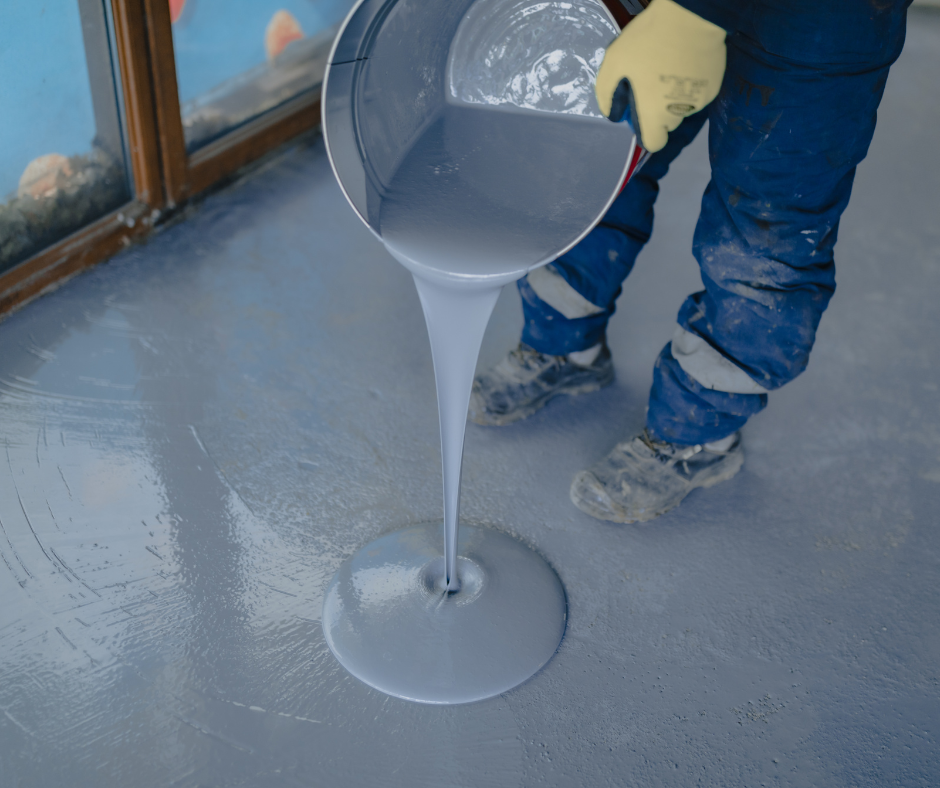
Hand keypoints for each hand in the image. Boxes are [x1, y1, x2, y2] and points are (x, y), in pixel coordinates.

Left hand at [595, 0, 725, 151]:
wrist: (691, 16)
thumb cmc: (648, 42)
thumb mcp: (614, 64)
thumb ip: (607, 95)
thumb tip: (612, 115)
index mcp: (655, 115)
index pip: (654, 143)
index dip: (645, 132)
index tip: (640, 113)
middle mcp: (679, 113)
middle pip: (667, 124)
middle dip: (658, 112)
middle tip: (651, 84)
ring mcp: (700, 100)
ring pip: (682, 108)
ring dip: (674, 98)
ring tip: (668, 70)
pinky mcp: (714, 85)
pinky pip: (697, 93)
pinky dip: (690, 85)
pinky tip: (684, 65)